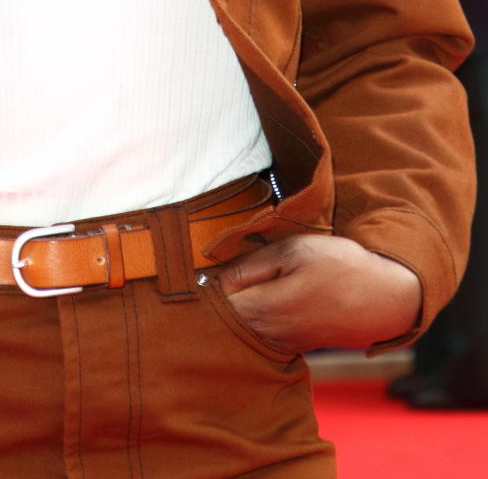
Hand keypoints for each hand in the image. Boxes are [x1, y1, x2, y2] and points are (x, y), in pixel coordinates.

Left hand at [214, 234, 421, 353]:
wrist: (385, 298)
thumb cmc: (340, 267)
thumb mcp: (293, 250)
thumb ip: (250, 264)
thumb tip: (216, 276)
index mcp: (264, 309)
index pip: (216, 299)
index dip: (210, 277)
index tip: (215, 260)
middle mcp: (269, 335)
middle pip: (226, 315)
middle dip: (222, 293)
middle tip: (230, 267)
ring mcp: (283, 343)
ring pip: (244, 323)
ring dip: (241, 303)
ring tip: (253, 278)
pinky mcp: (295, 345)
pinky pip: (263, 330)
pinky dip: (259, 313)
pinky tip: (270, 294)